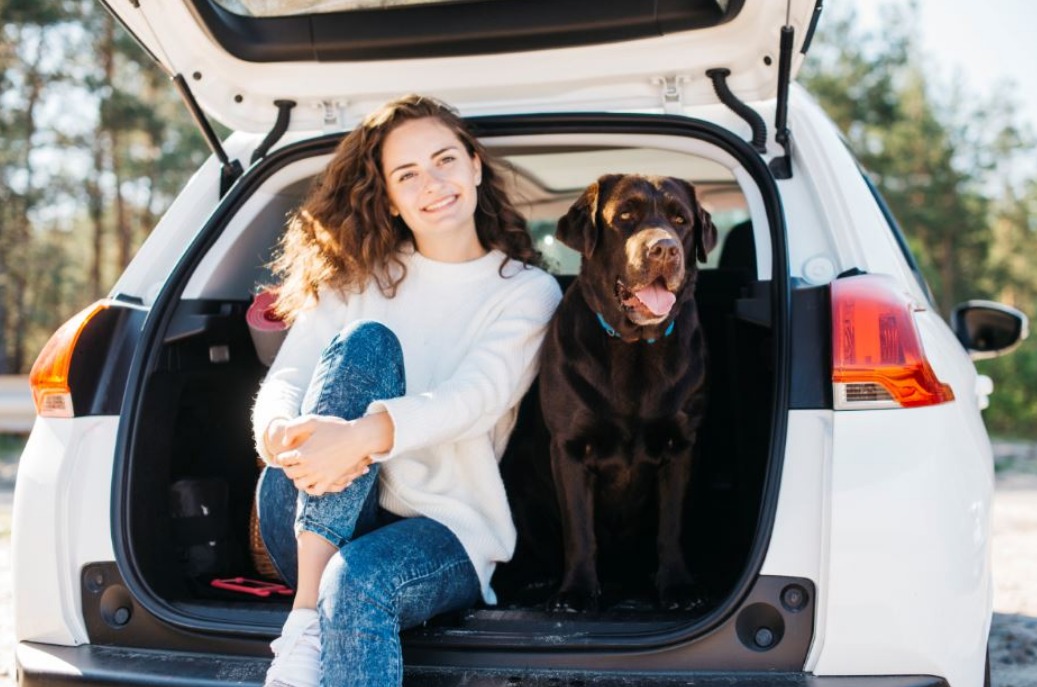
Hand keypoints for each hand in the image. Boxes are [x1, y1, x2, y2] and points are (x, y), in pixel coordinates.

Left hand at [266, 413, 392, 495]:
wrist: (358, 438)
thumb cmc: (335, 428)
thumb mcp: (312, 421)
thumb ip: (292, 429)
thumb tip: (284, 443)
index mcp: (302, 452)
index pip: (282, 459)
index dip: (282, 456)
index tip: (286, 453)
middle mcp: (309, 466)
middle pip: (289, 473)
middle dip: (288, 467)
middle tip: (292, 462)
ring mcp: (320, 475)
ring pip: (299, 484)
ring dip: (298, 478)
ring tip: (302, 471)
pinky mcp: (330, 480)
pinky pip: (315, 491)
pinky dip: (310, 488)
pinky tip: (312, 480)